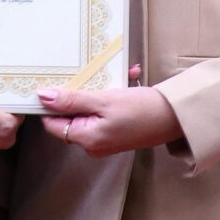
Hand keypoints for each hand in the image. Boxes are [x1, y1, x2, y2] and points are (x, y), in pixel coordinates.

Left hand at [37, 83, 181, 157]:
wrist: (176, 117)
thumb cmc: (143, 110)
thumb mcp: (103, 100)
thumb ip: (71, 100)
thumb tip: (43, 97)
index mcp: (86, 139)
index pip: (52, 123)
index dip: (51, 103)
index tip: (58, 82)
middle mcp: (92, 144)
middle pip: (71, 116)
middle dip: (81, 92)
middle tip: (94, 75)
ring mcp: (105, 140)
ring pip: (89, 110)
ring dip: (99, 91)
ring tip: (118, 77)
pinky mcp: (116, 133)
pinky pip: (104, 112)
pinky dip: (111, 96)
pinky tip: (127, 81)